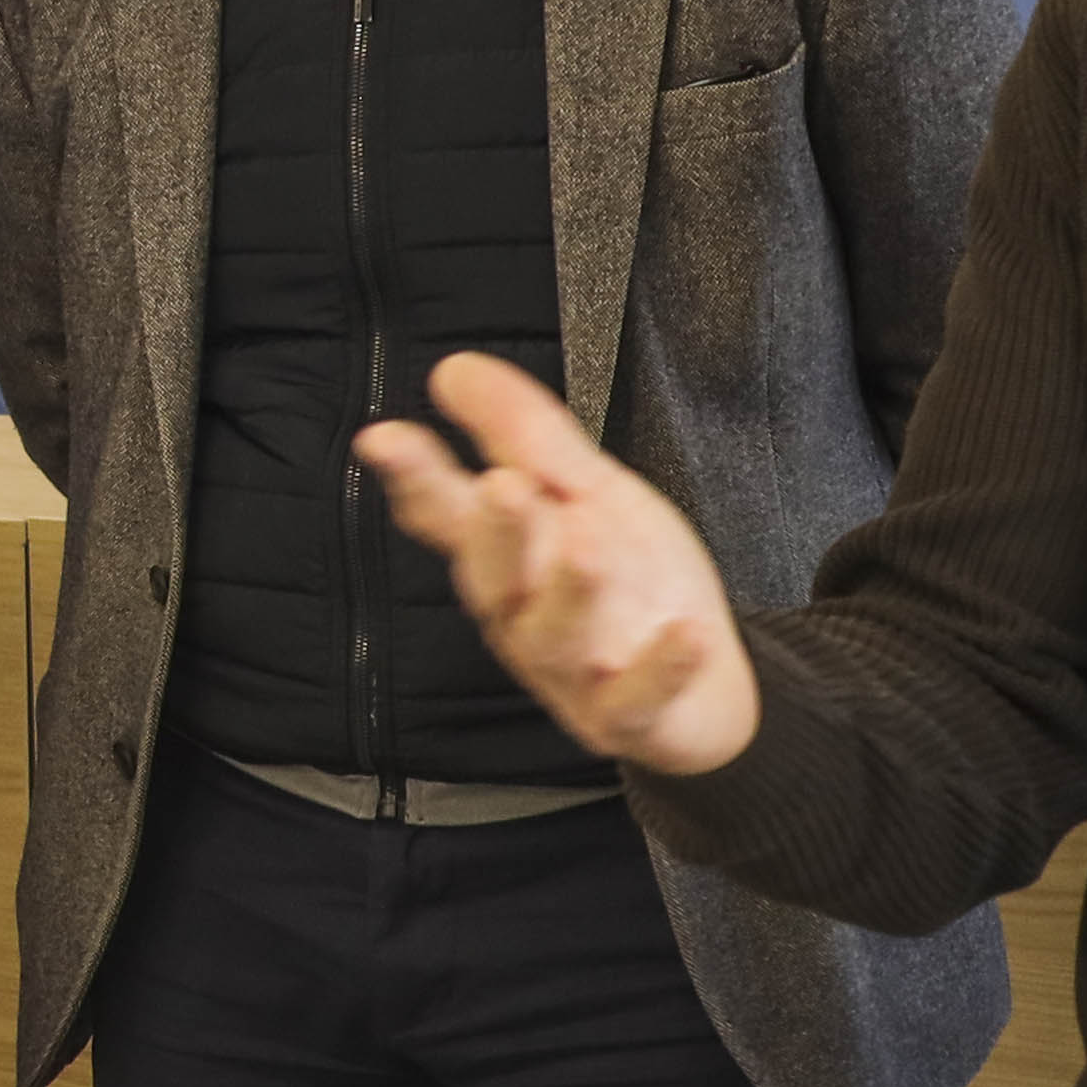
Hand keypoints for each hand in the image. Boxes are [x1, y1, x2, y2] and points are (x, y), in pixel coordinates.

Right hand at [356, 352, 761, 778]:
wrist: (703, 692)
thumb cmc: (631, 586)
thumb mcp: (586, 494)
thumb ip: (522, 434)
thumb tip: (452, 368)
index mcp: (506, 557)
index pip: (449, 514)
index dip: (416, 478)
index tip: (384, 439)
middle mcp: (524, 615)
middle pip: (495, 578)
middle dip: (496, 533)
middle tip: (502, 486)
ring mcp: (574, 672)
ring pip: (556, 639)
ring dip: (570, 593)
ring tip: (586, 546)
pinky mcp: (628, 718)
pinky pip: (637, 700)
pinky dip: (661, 668)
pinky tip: (687, 633)